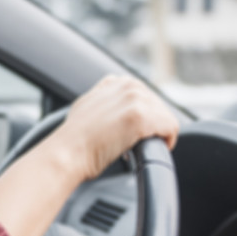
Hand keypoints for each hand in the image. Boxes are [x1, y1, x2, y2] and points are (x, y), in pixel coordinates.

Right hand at [43, 76, 179, 183]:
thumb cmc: (73, 140)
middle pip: (159, 107)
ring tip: (141, 148)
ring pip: (166, 117)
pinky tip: (151, 150)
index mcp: (115, 82)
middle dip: (152, 127)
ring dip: (158, 135)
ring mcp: (135, 99)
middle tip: (136, 145)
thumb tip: (115, 111)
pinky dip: (167, 141)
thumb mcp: (86, 108)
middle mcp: (127, 86)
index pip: (146, 98)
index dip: (144, 118)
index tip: (135, 134)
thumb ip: (103, 101)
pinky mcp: (142, 117)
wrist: (66, 153)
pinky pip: (170, 128)